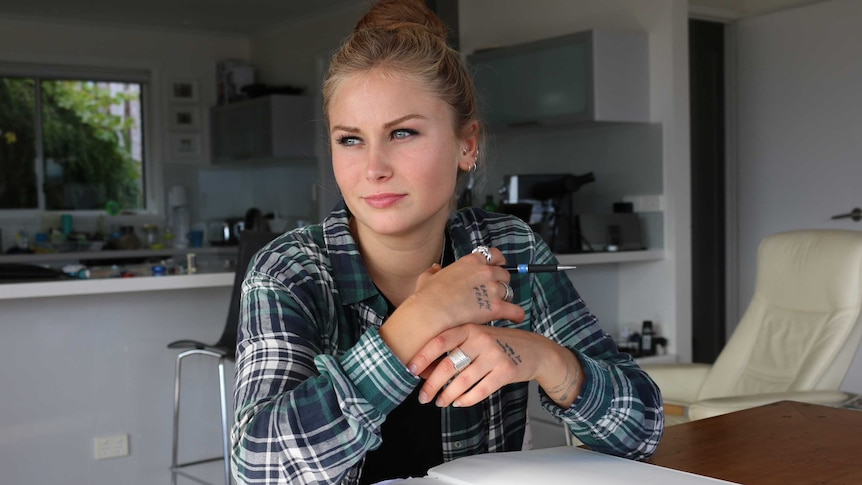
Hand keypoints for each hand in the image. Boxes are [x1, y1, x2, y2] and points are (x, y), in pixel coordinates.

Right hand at [381, 247, 524, 362]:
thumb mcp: (427, 277)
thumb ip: (434, 271)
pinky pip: (516, 310)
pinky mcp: (496, 307)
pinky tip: (515, 318)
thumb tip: (435, 268)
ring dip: (505, 299)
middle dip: (500, 283)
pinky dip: (516, 314)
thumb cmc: (428, 295)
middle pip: (504, 275)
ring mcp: (492, 289)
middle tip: (492, 293)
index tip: (496, 269)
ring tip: (497, 307)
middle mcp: (486, 272)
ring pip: (509, 292)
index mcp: (471, 261)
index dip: (497, 263)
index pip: (495, 255)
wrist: (431, 311)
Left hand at [409, 323, 583, 408]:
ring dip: (447, 395)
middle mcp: (481, 339)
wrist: (535, 349)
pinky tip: (458, 403)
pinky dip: (466, 400)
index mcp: (470, 327)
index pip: (440, 341)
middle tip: (423, 397)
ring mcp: (494, 355)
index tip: (409, 369)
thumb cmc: (498, 343)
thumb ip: (457, 342)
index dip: (423, 356)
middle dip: (431, 385)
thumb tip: (425, 363)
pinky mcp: (506, 371)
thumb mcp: (479, 334)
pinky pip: (480, 390)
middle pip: (448, 366)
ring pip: (463, 381)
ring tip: (439, 402)